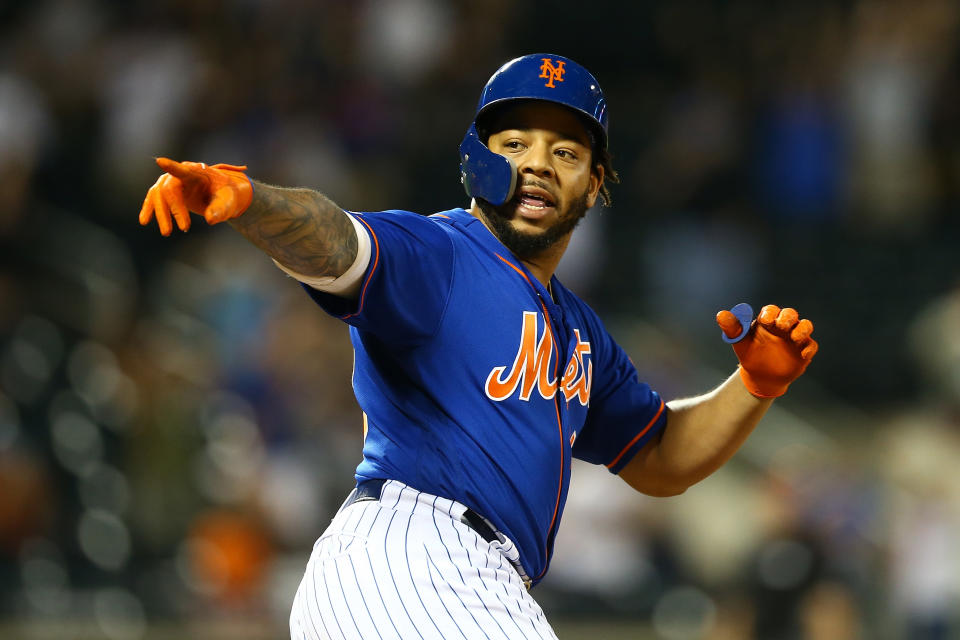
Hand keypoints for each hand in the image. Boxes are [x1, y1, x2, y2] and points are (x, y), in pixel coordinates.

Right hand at [139, 157, 253, 234]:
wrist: (222, 195)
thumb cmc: (226, 195)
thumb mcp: (229, 201)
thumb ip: (220, 209)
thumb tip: (210, 219)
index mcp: (197, 172)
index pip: (183, 170)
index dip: (172, 167)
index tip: (160, 162)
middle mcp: (180, 174)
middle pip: (169, 189)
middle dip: (174, 210)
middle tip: (185, 229)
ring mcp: (171, 181)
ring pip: (158, 195)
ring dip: (161, 214)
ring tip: (167, 234)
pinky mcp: (167, 191)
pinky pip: (153, 199)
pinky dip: (149, 210)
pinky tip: (144, 221)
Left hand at [717, 304, 817, 397]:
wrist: (760, 376)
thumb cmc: (749, 354)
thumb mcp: (739, 341)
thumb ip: (732, 328)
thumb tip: (721, 314)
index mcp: (767, 320)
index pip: (771, 310)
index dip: (770, 313)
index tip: (766, 321)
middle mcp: (783, 326)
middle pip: (790, 314)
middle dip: (787, 317)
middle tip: (782, 326)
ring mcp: (795, 337)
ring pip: (805, 326)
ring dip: (802, 329)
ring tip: (794, 338)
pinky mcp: (803, 350)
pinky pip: (811, 345)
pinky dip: (809, 348)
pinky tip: (802, 355)